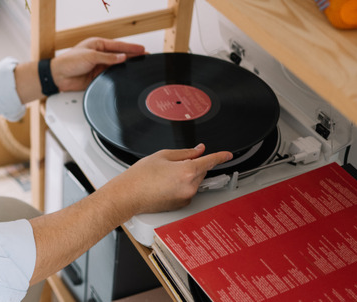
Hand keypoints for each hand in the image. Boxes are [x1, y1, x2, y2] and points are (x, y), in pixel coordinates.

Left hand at [51, 37, 145, 92]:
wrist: (58, 76)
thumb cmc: (69, 61)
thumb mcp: (90, 56)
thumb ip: (107, 58)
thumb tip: (122, 57)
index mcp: (98, 45)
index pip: (118, 46)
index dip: (131, 48)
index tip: (142, 49)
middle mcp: (100, 55)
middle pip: (120, 56)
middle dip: (132, 57)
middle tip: (146, 58)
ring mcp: (99, 66)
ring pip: (117, 66)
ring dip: (127, 67)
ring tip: (140, 67)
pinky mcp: (97, 77)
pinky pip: (111, 76)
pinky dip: (119, 76)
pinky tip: (126, 77)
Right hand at [114, 144, 232, 214]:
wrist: (128, 196)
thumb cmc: (140, 177)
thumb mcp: (162, 156)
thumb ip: (184, 152)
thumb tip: (198, 151)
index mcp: (187, 171)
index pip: (210, 161)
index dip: (220, 156)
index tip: (227, 155)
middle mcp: (190, 186)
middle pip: (201, 171)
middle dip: (192, 165)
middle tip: (172, 164)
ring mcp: (187, 197)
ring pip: (194, 181)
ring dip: (186, 176)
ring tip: (164, 176)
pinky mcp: (181, 204)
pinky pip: (187, 191)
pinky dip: (181, 186)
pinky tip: (164, 185)